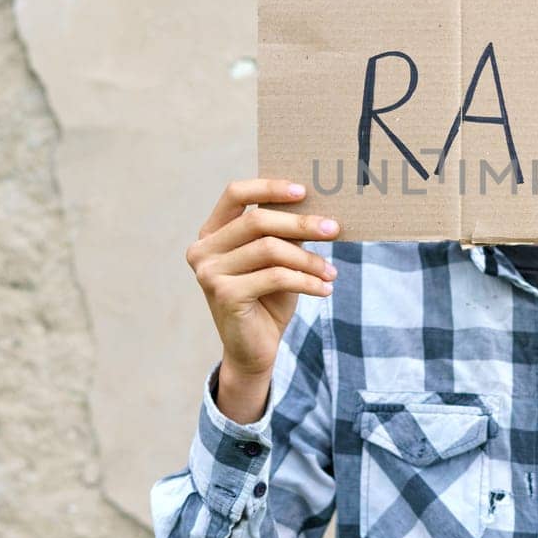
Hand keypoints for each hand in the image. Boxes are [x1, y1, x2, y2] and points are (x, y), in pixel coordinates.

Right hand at [186, 178, 340, 421]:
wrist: (252, 349)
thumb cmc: (267, 298)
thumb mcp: (277, 260)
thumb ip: (285, 233)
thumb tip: (319, 209)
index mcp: (212, 232)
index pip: (235, 193)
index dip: (269, 188)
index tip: (304, 191)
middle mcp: (203, 249)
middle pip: (257, 220)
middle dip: (301, 224)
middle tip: (334, 229)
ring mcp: (209, 272)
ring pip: (270, 249)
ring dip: (308, 259)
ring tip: (331, 272)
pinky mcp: (224, 295)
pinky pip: (275, 277)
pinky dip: (306, 281)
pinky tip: (325, 289)